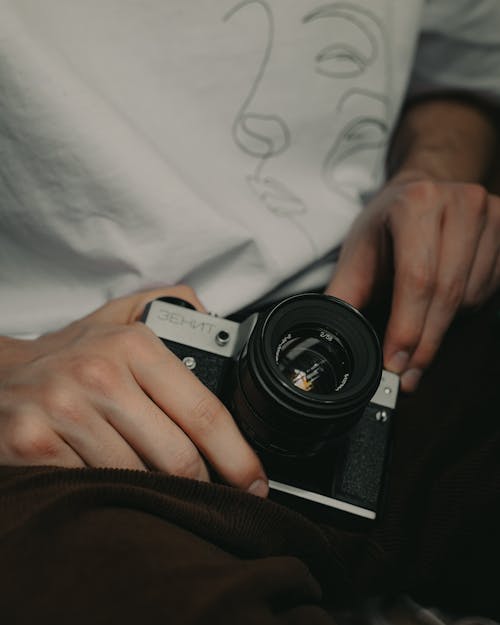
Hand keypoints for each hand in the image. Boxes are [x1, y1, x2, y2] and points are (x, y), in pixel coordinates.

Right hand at [0, 285, 267, 496]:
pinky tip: (114, 486)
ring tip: (159, 488)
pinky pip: (95, 489)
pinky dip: (114, 496)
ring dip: (157, 493)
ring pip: (138, 479)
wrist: (2, 375)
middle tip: (212, 496)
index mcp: (134, 345)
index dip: (237, 456)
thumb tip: (219, 324)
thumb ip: (176, 308)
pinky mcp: (33, 444)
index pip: (204, 411)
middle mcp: (100, 374)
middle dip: (203, 486)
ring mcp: (65, 410)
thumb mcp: (124, 318)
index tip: (253, 481)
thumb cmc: (73, 355)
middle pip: (178, 456)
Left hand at [326, 173, 499, 391]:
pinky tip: (443, 304)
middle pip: (448, 293)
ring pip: (471, 297)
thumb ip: (344, 297)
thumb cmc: (386, 227)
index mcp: (416, 204)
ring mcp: (491, 215)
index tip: (395, 363)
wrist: (421, 193)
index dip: (407, 327)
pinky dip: (466, 309)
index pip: (417, 278)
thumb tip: (329, 338)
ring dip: (444, 324)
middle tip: (408, 372)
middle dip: (425, 341)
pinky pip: (491, 290)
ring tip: (420, 323)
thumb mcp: (357, 255)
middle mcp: (460, 204)